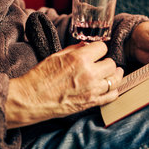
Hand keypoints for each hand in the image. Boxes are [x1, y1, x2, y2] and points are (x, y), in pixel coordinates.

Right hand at [5, 41, 122, 128]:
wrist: (32, 98)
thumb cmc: (41, 76)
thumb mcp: (57, 55)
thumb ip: (75, 49)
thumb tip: (87, 46)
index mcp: (80, 59)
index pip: (102, 48)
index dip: (99, 48)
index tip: (96, 51)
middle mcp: (89, 74)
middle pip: (111, 64)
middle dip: (106, 61)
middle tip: (101, 62)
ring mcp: (92, 90)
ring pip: (115, 80)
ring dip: (114, 75)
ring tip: (112, 73)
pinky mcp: (91, 103)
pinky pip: (111, 96)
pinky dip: (114, 91)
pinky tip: (111, 87)